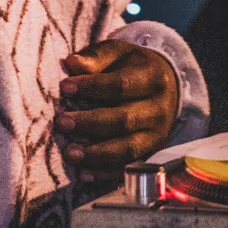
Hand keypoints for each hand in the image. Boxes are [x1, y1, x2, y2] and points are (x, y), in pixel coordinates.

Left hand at [55, 40, 179, 183]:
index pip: (121, 85)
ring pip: (128, 148)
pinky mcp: (151, 153)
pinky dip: (106, 173)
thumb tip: (73, 63)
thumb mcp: (119, 53)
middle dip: (90, 123)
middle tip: (60, 123)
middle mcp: (159, 108)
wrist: (167, 87)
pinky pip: (129, 167)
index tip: (64, 88)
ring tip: (69, 153)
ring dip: (96, 153)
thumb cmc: (134, 67)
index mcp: (152, 78)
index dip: (92, 87)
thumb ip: (96, 58)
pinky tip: (84, 174)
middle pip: (124, 119)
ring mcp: (158, 134)